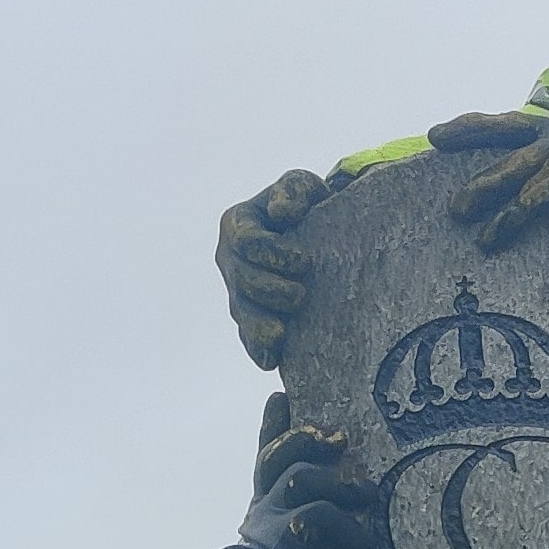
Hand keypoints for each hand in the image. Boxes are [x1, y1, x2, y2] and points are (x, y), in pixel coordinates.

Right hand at [217, 169, 328, 370]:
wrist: (316, 234)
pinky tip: (270, 360)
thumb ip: (293, 190)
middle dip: (269, 290)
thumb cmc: (308, 207)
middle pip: (242, 280)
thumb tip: (282, 210)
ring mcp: (238, 292)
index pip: (245, 240)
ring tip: (282, 334)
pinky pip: (248, 339)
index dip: (272, 252)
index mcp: (238, 224)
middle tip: (301, 296)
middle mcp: (231, 260)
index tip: (305, 261)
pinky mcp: (251, 320)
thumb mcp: (304, 188)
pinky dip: (258, 350)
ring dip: (259, 326)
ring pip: (242, 313)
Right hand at [236, 391, 382, 548]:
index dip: (273, 425)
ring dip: (336, 483)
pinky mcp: (285, 544)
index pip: (265, 457)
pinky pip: (316, 518)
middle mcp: (263, 509)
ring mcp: (271, 523)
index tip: (280, 396)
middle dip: (305, 440)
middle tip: (339, 440)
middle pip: (278, 455)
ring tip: (365, 495)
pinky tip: (363, 542)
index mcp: (264, 507)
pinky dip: (345, 526)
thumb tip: (351, 502)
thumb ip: (311, 523)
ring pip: (299, 479)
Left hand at [434, 111, 548, 250]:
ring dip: (481, 189)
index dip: (479, 125)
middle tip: (434, 139)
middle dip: (466, 134)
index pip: (514, 123)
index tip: (447, 131)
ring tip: (456, 212)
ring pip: (512, 171)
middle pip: (504, 132)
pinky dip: (509, 220)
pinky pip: (534, 199)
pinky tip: (490, 239)